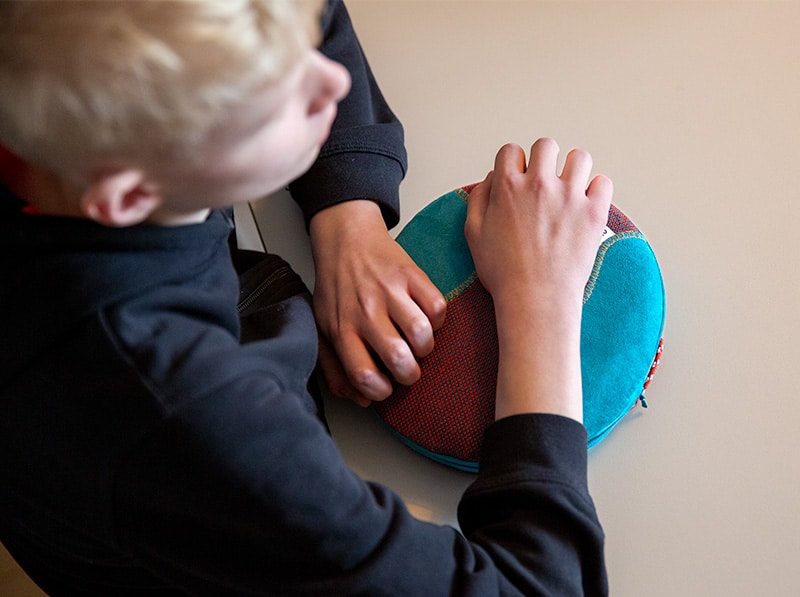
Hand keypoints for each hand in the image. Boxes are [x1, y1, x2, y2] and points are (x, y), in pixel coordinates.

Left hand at [309, 200, 446, 405]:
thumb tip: (362, 400)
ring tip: (418, 343)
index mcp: (342, 328)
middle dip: (410, 374)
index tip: (386, 387)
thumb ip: (336, 368)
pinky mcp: (411, 275)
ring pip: (422, 334)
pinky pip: (438, 307)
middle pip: (398, 358)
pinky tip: (425, 316)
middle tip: (408, 368)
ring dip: (426, 347)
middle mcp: (365, 311)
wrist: (346, 239)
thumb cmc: (337, 289)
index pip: (362, 374)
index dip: (380, 390)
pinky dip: (437, 319)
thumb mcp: (324, 328)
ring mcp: (389, 291)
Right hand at [466, 139, 611, 304]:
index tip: (518, 178)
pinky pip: (603, 182)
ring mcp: (569, 197)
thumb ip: (479, 198)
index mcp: (507, 187)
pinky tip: (586, 204)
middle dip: (544, 159)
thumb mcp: (473, 234)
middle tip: (545, 181)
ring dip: (573, 169)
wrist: (535, 298)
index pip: (511, 150)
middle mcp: (539, 185)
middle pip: (546, 145)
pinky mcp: (594, 212)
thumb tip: (492, 178)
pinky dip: (596, 190)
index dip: (513, 163)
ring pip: (579, 157)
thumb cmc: (503, 272)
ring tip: (569, 188)